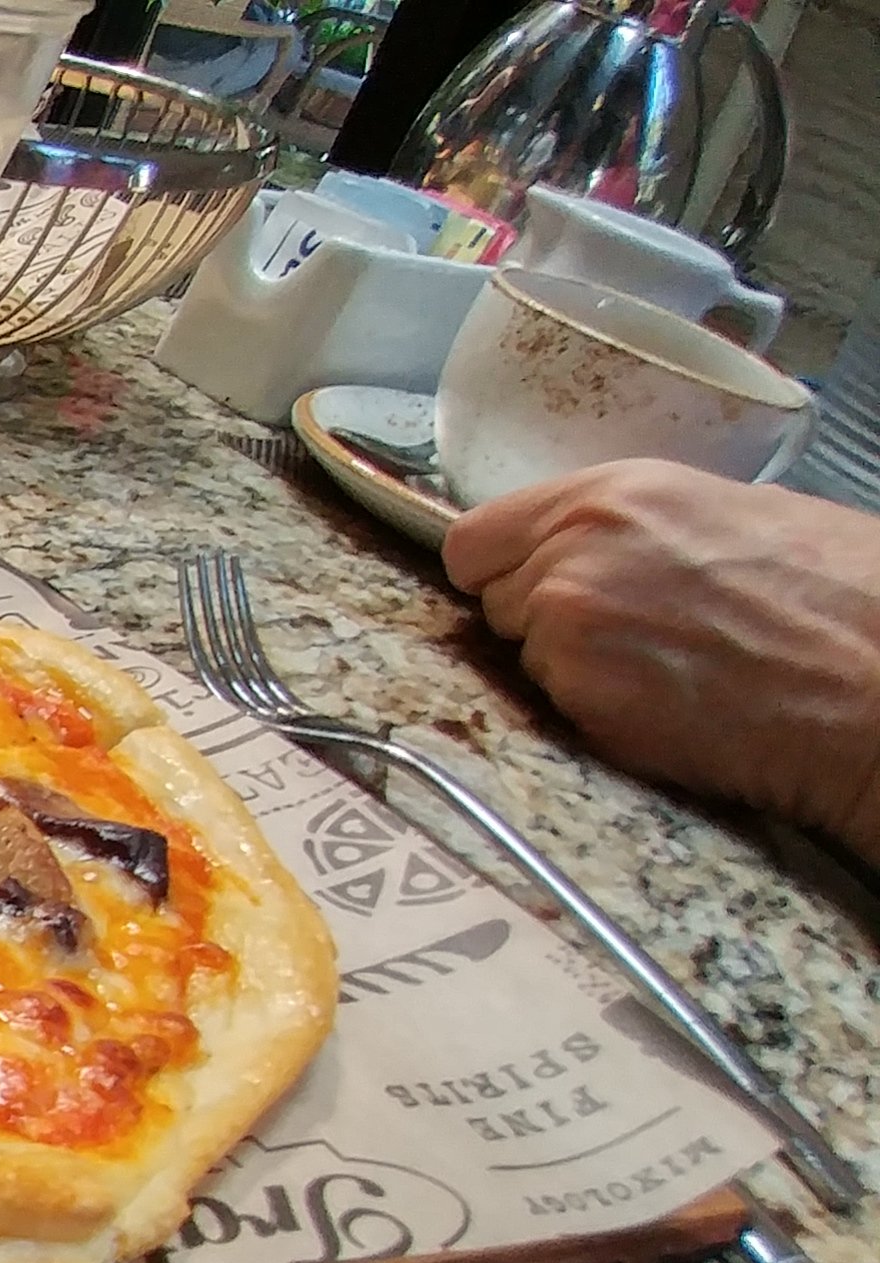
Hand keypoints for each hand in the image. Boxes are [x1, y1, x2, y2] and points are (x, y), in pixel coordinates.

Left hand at [443, 459, 879, 859]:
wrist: (872, 677)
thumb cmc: (833, 594)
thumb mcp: (729, 514)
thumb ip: (634, 527)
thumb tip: (593, 543)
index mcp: (609, 497)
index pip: (477, 538)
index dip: (504, 568)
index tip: (533, 585)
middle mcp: (571, 555)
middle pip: (496, 600)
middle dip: (541, 618)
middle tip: (625, 634)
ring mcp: (567, 630)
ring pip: (524, 656)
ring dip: (571, 667)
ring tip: (660, 668)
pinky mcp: (583, 698)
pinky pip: (556, 707)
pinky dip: (595, 711)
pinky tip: (665, 703)